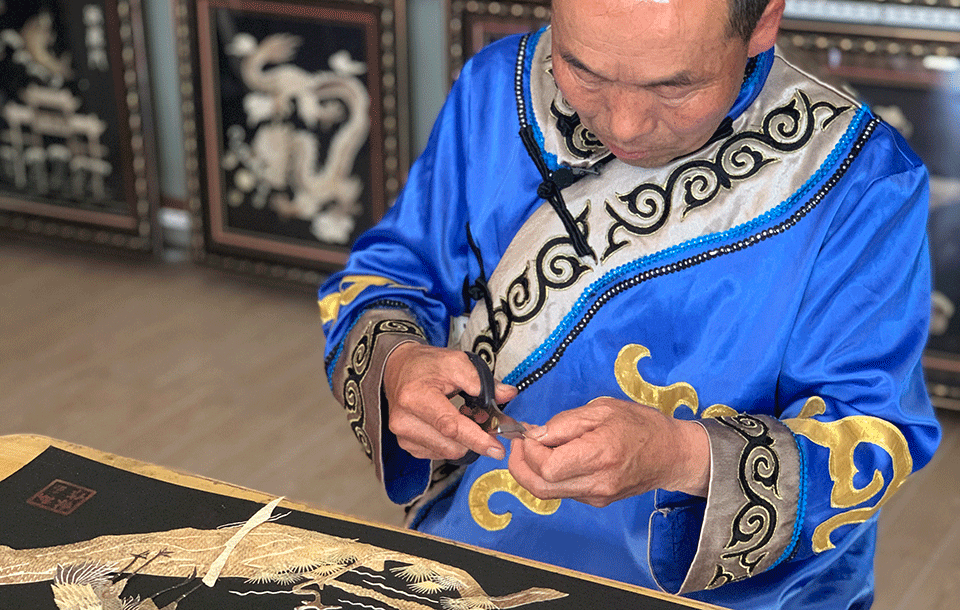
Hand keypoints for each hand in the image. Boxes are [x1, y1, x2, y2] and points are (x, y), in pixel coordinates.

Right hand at [383, 343, 517, 461]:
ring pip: (447, 452)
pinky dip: (451, 443)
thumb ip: (482, 380)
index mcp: (415, 398)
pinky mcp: (406, 444)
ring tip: (464, 418)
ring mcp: (403, 435)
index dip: (476, 439)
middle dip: (475, 438)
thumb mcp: (456, 362)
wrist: (399, 368)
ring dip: (463, 441)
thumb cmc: (425, 365)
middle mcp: (404, 421)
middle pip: (451, 445)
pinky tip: (450, 426)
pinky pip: (438, 453)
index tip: (497, 448)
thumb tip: (507, 393)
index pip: (450, 426)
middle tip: (485, 421)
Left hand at [507, 397, 709, 506]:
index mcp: (600, 454)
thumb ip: (565, 423)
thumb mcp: (602, 409)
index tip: (526, 434)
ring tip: (532, 449)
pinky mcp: (597, 501)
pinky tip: (554, 458)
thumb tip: (535, 434)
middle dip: (520, 466)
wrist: (671, 454)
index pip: (548, 466)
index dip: (528, 452)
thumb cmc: (640, 425)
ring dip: (532, 472)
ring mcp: (597, 496)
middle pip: (541, 486)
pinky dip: (550, 477)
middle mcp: (597, 482)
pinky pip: (563, 492)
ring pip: (548, 493)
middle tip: (517, 445)